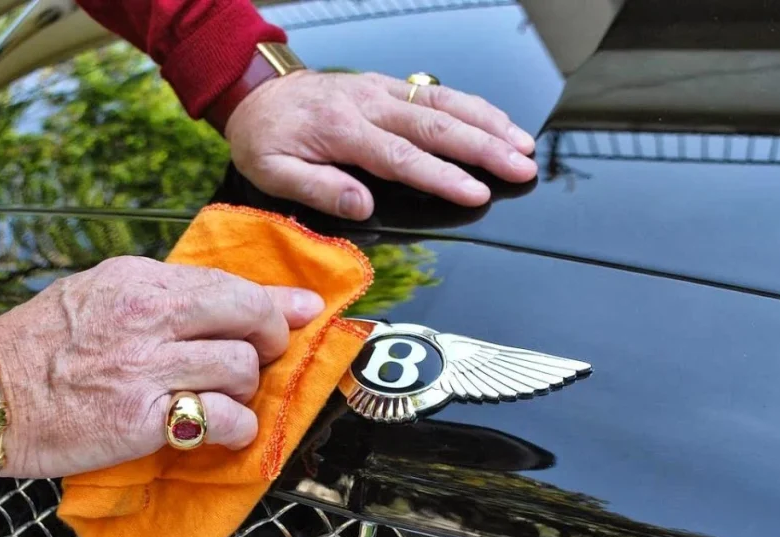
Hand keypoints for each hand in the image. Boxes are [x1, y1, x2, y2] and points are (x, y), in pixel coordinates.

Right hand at [0, 257, 324, 478]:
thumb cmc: (37, 346)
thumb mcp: (96, 295)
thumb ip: (157, 295)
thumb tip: (218, 301)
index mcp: (138, 280)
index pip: (227, 282)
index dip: (275, 300)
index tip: (304, 309)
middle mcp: (148, 314)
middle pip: (249, 315)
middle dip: (272, 337)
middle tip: (265, 354)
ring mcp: (147, 365)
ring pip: (241, 367)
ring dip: (245, 387)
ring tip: (222, 396)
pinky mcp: (143, 417)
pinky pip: (221, 418)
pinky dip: (235, 427)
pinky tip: (222, 429)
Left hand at [224, 71, 536, 219]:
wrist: (256, 93)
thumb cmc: (266, 138)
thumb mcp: (274, 172)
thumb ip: (320, 188)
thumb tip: (365, 207)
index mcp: (342, 129)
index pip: (402, 157)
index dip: (443, 177)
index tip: (477, 193)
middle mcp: (368, 103)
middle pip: (436, 126)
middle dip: (484, 148)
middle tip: (521, 167)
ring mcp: (381, 90)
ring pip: (444, 104)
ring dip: (488, 123)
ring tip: (523, 145)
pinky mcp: (387, 86)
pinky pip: (436, 94)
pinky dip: (472, 106)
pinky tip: (497, 122)